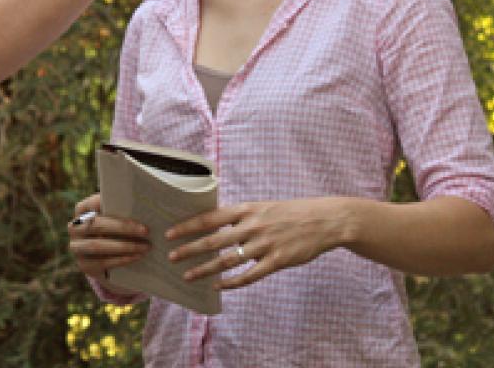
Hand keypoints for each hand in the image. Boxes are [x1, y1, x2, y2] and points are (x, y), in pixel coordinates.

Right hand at [67, 193, 150, 281]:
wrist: (108, 257)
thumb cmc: (116, 230)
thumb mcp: (117, 217)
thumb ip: (122, 210)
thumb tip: (143, 207)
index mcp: (82, 210)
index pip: (91, 203)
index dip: (107, 203)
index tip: (130, 204)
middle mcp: (74, 228)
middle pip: (96, 225)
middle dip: (122, 228)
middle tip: (145, 230)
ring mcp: (77, 247)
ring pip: (97, 245)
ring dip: (124, 246)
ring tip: (145, 247)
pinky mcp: (84, 265)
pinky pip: (102, 262)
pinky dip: (121, 259)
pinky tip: (137, 256)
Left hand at [165, 197, 349, 289]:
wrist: (324, 220)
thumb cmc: (288, 213)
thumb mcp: (261, 207)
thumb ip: (238, 218)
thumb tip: (213, 227)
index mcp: (246, 209)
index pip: (209, 218)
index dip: (188, 226)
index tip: (169, 234)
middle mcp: (252, 226)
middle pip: (213, 240)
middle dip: (189, 249)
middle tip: (171, 258)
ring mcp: (265, 244)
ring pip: (228, 261)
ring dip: (205, 270)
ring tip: (188, 276)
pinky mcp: (278, 261)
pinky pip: (250, 276)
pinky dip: (232, 283)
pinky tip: (218, 287)